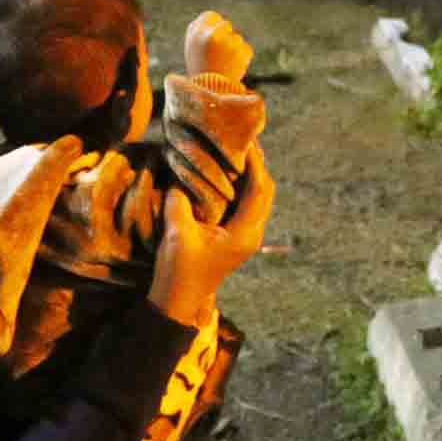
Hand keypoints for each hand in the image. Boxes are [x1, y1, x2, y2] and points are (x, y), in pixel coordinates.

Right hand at [148, 143, 273, 325]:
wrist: (178, 302)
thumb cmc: (178, 271)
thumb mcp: (176, 233)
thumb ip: (180, 200)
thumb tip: (181, 170)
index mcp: (244, 234)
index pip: (260, 189)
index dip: (256, 162)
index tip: (246, 138)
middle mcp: (252, 234)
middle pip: (265, 191)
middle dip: (257, 164)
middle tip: (243, 138)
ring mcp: (247, 236)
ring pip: (259, 197)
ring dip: (251, 174)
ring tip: (236, 149)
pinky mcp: (238, 236)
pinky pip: (248, 204)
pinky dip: (242, 186)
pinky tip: (227, 172)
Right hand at [184, 10, 253, 80]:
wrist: (209, 94)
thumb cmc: (200, 72)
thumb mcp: (194, 51)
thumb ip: (202, 34)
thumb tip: (217, 22)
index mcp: (195, 32)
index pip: (210, 16)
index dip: (214, 24)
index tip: (217, 32)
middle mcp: (211, 34)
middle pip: (225, 25)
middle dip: (226, 36)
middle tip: (221, 53)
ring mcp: (227, 41)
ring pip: (236, 39)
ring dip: (233, 49)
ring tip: (223, 65)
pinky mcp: (241, 50)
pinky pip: (245, 49)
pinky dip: (242, 58)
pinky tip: (232, 69)